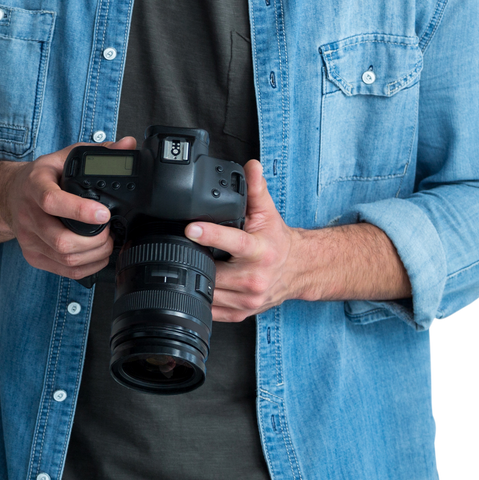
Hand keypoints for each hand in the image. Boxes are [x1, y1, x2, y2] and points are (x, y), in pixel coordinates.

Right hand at [5, 136, 136, 279]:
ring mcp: (28, 238)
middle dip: (95, 241)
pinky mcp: (33, 256)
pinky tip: (97, 256)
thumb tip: (128, 144)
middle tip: (110, 232)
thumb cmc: (44, 176)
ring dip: (93, 255)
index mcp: (35, 185)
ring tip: (107, 243)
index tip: (104, 213)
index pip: (52, 202)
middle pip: (60, 240)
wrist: (11, 195)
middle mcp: (28, 214)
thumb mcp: (66, 156)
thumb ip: (98, 151)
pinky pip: (63, 270)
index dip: (80, 211)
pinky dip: (86, 267)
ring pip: (64, 258)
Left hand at [184, 159, 300, 321]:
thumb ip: (256, 189)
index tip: (191, 228)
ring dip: (196, 278)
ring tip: (189, 263)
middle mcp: (255, 278)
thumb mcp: (268, 212)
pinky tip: (198, 282)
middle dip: (195, 260)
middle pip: (213, 271)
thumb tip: (251, 166)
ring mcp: (248, 299)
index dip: (211, 235)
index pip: (233, 242)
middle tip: (181, 248)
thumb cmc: (278, 241)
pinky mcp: (241, 313)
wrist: (298, 270)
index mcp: (260, 251)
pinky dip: (202, 297)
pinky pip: (213, 309)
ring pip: (209, 292)